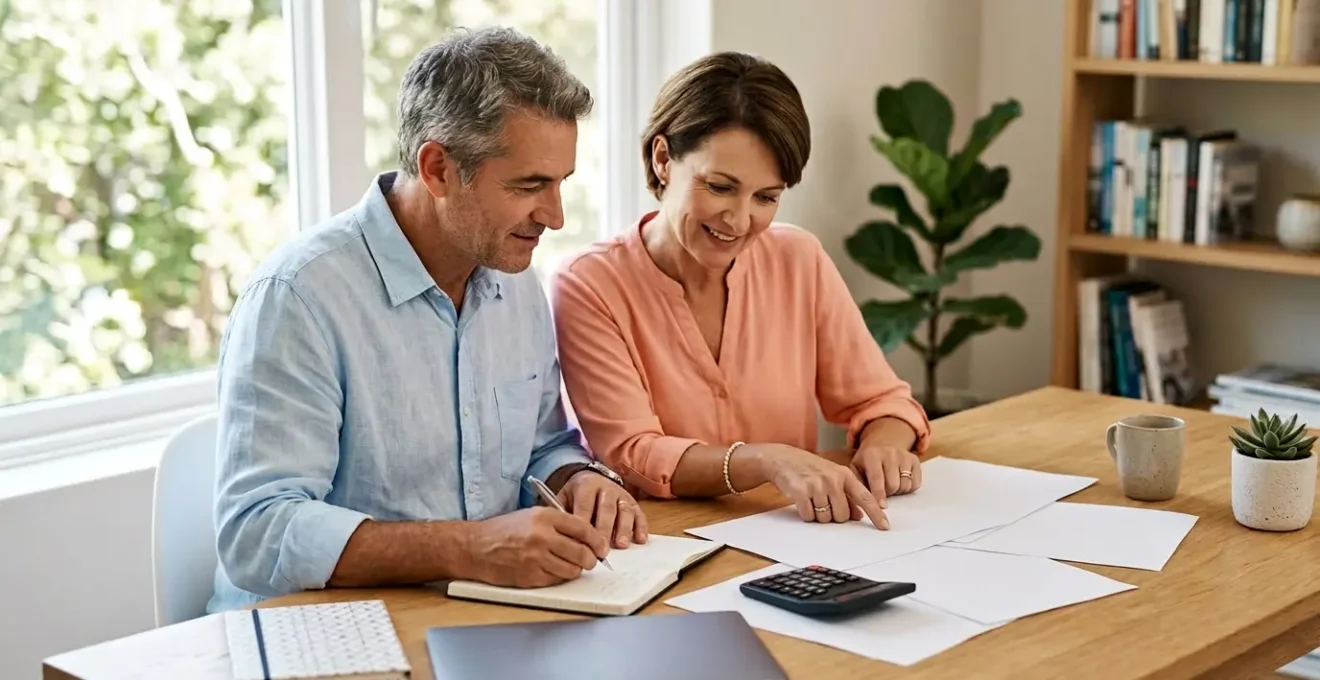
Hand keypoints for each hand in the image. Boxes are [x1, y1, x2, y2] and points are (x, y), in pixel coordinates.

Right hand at [465, 506, 609, 587]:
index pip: (583, 528)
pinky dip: (559, 577)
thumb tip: (587, 538)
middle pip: (582, 552)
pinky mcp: (530, 576)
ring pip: (572, 569)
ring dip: (576, 570)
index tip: (602, 547)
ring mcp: (536, 558)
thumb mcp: (531, 515)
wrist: (475, 547)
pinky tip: (553, 570)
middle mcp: (542, 536)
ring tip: (571, 565)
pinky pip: (557, 580)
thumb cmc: (504, 530)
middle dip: (591, 559)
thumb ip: (558, 523)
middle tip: (591, 561)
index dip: (597, 540)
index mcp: (544, 517)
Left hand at [557, 470, 649, 548]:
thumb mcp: (564, 499)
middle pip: (607, 509)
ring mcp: (622, 495)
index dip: (584, 524)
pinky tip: (639, 540)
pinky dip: (641, 527)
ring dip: (624, 529)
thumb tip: (563, 539)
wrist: (591, 480)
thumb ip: (563, 516)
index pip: (585, 505)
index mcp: (587, 485)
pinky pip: (639, 514)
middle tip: (602, 551)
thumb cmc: (576, 496)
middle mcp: (606, 488)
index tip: (582, 544)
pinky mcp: (634, 503)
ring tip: (620, 545)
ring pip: (625, 511)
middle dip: (604, 530)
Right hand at [758, 444, 888, 529]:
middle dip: (833, 516)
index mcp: (845, 475)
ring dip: (818, 515)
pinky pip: (809, 517)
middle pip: (842, 516)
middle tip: (823, 503)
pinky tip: (802, 501)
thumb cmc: (810, 469)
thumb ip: (847, 494)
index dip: (875, 514)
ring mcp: (817, 485)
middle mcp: (833, 479)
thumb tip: (858, 515)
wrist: (782, 458)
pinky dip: (806, 514)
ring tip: (811, 499)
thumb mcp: (832, 476)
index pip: (865, 498)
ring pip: (825, 518)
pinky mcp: (801, 492)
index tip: (884, 526)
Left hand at [851, 443, 922, 504]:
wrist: (884, 441)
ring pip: (905, 485)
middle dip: (887, 493)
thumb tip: (862, 501)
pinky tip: (900, 481)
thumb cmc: (867, 459)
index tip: (881, 506)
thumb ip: (857, 483)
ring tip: (890, 485)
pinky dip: (908, 488)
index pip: (877, 477)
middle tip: (882, 492)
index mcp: (872, 455)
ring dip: (897, 491)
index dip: (879, 493)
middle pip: (893, 485)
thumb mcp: (856, 467)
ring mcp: (905, 456)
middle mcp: (890, 453)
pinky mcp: (915, 460)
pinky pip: (915, 483)